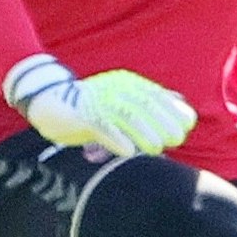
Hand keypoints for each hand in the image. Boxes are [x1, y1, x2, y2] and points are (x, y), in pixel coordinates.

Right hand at [4, 55, 195, 156]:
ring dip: (144, 134)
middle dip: (164, 123)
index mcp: (128, 84)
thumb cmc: (93, 104)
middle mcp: (115, 89)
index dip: (173, 110)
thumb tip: (180, 102)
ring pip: (126, 116)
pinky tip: (128, 152)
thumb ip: (150, 99)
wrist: (49, 100)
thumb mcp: (123, 97)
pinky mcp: (81, 115)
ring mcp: (97, 101)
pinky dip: (116, 139)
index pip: (156, 95)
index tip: (188, 125)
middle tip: (176, 140)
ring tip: (156, 148)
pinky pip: (101, 127)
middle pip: (145, 105)